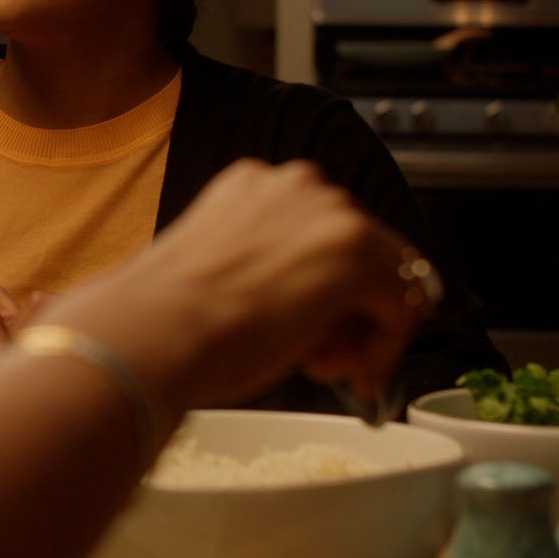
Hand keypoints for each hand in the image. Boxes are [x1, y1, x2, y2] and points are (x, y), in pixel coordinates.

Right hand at [58, 159, 430, 414]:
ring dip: (363, 329)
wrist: (157, 330)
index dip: (323, 290)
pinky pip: (402, 305)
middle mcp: (297, 184)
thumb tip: (299, 305)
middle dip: (347, 311)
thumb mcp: (220, 272)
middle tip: (322, 359)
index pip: (320, 232)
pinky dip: (384, 347)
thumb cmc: (167, 316)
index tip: (312, 331)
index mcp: (254, 184)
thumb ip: (264, 269)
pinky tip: (348, 373)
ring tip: (324, 367)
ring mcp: (331, 213)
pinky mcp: (358, 253)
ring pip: (387, 276)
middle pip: (360, 249)